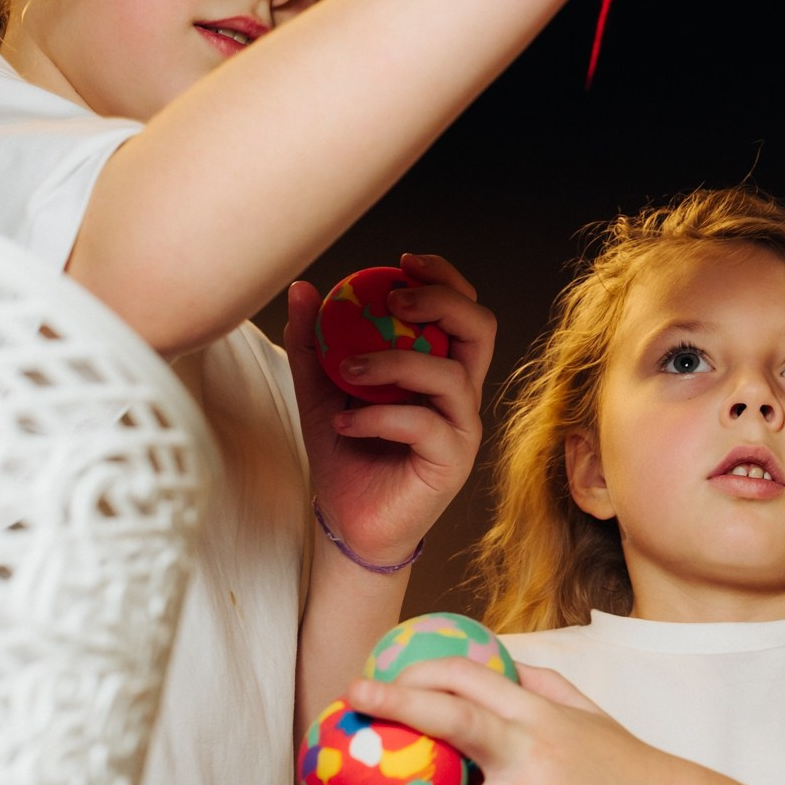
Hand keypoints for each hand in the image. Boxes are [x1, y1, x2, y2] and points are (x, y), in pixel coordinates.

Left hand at [285, 252, 496, 566]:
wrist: (349, 522)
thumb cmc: (347, 454)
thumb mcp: (321, 391)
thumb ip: (314, 343)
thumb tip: (303, 287)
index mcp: (441, 366)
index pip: (463, 309)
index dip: (443, 277)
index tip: (401, 263)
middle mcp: (461, 393)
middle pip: (481, 328)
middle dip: (442, 302)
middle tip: (394, 301)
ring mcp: (462, 428)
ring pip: (452, 376)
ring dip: (397, 363)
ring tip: (349, 369)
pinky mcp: (452, 462)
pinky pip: (424, 425)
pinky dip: (379, 417)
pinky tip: (345, 424)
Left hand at [339, 661, 693, 784]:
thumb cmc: (626, 766)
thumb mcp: (586, 715)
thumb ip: (540, 687)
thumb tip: (498, 658)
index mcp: (539, 710)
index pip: (472, 674)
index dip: (422, 670)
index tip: (380, 672)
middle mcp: (536, 743)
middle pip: (455, 716)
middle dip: (398, 702)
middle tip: (354, 698)